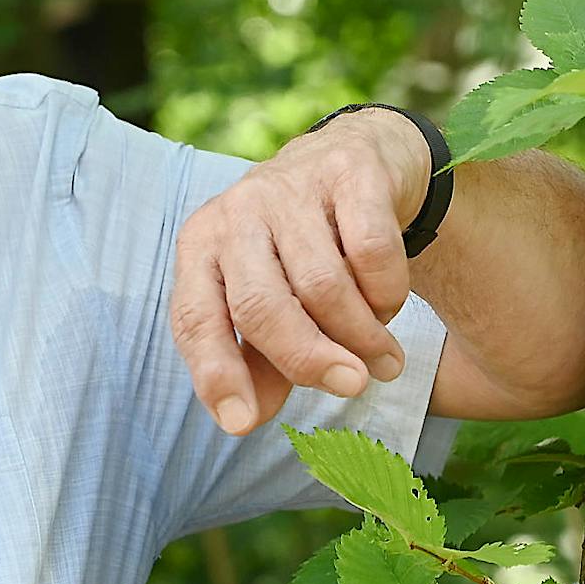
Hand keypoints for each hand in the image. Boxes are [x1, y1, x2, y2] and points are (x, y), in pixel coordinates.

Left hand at [168, 109, 433, 435]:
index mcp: (202, 247)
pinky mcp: (347, 172)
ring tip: (381, 357)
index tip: (241, 423)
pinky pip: (371, 250)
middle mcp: (236, 213)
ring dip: (360, 334)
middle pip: (260, 306)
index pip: (194, 317)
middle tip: (351, 387)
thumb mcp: (269, 300)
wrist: (356, 159)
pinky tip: (390, 302)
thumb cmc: (299, 248)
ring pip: (322, 285)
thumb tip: (243, 420)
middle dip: (307, 359)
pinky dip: (386, 291)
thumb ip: (256, 361)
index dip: (214, 373)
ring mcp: (289, 187)